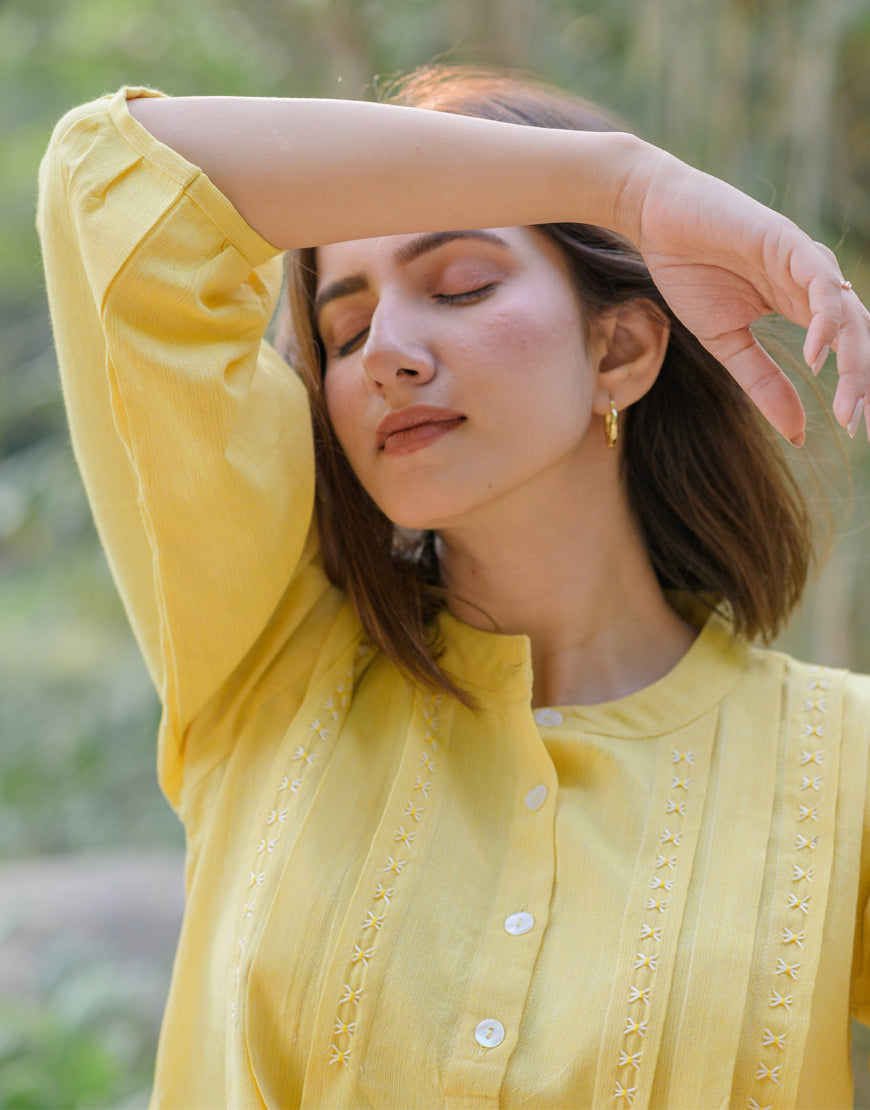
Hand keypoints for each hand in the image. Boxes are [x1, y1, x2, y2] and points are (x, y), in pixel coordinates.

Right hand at [622, 149, 869, 443]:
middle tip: (860, 425)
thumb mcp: (726, 343)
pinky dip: (824, 320)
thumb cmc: (689, 274)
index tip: (851, 429)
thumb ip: (763, 383)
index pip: (844, 349)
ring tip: (851, 405)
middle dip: (864, 383)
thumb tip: (797, 432)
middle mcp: (813, 283)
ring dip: (854, 362)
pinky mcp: (788, 241)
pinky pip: (820, 283)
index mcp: (802, 304)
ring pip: (848, 314)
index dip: (854, 388)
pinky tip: (816, 356)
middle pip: (856, 336)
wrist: (655, 222)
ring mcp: (805, 261)